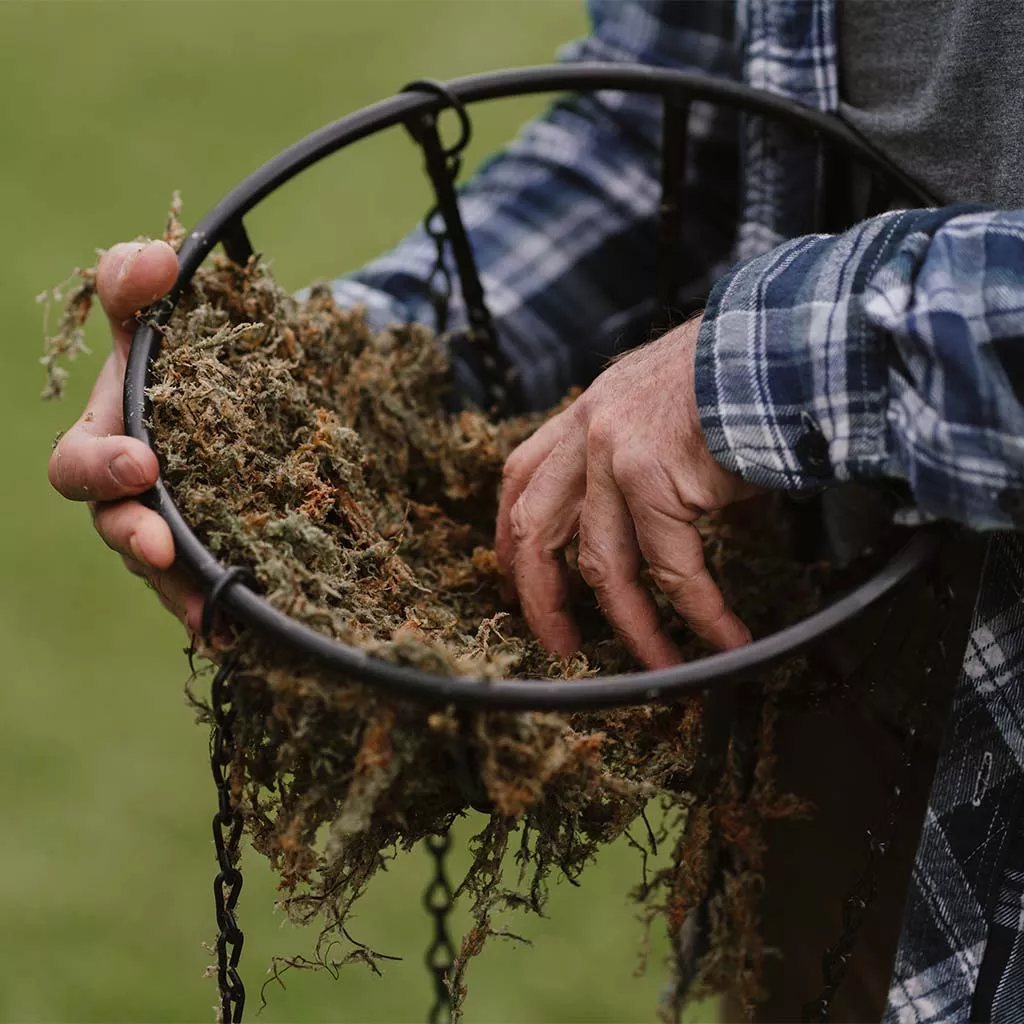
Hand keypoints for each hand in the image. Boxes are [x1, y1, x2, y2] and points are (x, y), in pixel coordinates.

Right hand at [48, 240, 203, 632]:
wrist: (242, 390)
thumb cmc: (182, 353)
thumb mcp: (158, 314)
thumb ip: (138, 284)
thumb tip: (156, 259)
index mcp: (107, 440)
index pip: (81, 465)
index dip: (102, 469)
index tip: (143, 464)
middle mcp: (133, 496)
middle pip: (115, 528)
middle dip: (133, 537)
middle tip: (159, 546)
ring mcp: (175, 529)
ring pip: (167, 572)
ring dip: (182, 590)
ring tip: (212, 612)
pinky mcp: (217, 550)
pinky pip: (213, 584)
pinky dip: (227, 606)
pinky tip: (250, 629)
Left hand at [495, 315, 763, 669]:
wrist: (783, 341)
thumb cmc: (739, 375)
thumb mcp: (667, 411)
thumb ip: (649, 462)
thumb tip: (669, 524)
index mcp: (584, 413)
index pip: (521, 479)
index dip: (512, 537)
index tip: (517, 577)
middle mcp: (587, 430)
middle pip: (535, 530)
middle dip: (541, 598)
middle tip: (560, 647)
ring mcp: (614, 454)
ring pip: (605, 565)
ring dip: (634, 627)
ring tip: (659, 667)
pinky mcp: (654, 476)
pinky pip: (673, 567)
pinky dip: (700, 613)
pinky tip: (725, 639)